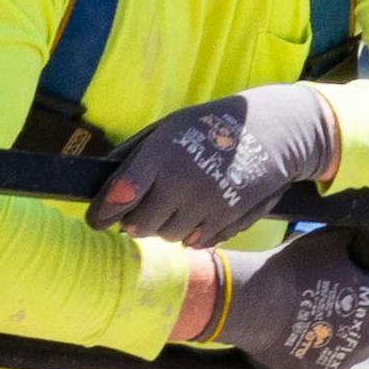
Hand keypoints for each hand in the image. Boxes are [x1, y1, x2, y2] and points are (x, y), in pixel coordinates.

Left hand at [91, 82, 348, 237]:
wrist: (272, 131)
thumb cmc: (209, 126)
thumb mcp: (168, 128)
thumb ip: (133, 155)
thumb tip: (103, 183)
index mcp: (161, 155)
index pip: (120, 196)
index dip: (102, 213)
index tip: (96, 219)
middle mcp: (182, 184)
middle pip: (139, 226)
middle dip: (134, 221)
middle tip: (139, 209)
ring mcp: (206, 206)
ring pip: (167, 236)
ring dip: (164, 226)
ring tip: (176, 202)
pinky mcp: (227, 221)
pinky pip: (195, 242)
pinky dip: (190, 232)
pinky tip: (198, 209)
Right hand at [223, 243, 368, 368]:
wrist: (251, 304)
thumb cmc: (293, 268)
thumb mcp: (332, 241)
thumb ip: (364, 242)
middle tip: (344, 294)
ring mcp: (349, 360)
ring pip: (361, 345)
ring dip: (351, 332)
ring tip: (320, 317)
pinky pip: (335, 363)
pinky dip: (325, 352)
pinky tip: (304, 336)